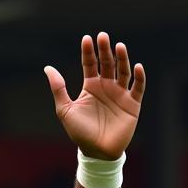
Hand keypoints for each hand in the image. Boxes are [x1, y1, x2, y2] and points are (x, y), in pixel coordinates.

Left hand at [45, 33, 145, 160]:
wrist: (96, 151)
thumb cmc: (80, 132)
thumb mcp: (65, 109)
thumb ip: (58, 88)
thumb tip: (47, 68)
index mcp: (90, 86)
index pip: (90, 64)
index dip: (88, 52)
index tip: (86, 39)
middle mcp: (106, 87)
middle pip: (107, 63)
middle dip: (105, 50)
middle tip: (103, 36)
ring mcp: (120, 94)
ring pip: (123, 71)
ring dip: (122, 59)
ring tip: (119, 46)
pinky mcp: (133, 104)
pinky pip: (138, 88)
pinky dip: (139, 77)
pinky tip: (137, 67)